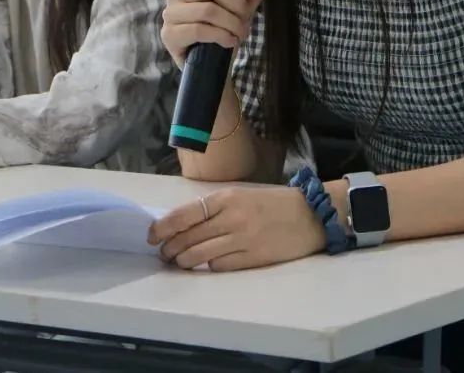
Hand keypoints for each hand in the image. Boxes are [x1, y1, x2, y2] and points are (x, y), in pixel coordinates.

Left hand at [148, 187, 325, 271]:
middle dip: (170, 248)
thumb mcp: (241, 196)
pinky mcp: (252, 259)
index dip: (163, 227)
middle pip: (188, 238)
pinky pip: (220, 267)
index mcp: (226, 198)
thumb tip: (184, 225)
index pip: (184, 215)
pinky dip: (208, 267)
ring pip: (199, 255)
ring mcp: (242, 240)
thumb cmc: (274, 203)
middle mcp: (231, 218)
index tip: (152, 235)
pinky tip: (205, 266)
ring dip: (184, 261)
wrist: (311, 214)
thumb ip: (215, 209)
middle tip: (164, 253)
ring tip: (179, 262)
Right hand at [161, 0, 267, 68]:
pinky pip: (199, 30)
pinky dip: (221, 36)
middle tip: (245, 19)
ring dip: (232, 23)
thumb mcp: (242, 7)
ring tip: (240, 33)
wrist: (211, 65)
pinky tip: (229, 41)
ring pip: (208, 10)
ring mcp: (170, 14)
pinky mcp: (170, 35)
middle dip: (237, 4)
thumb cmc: (223, 28)